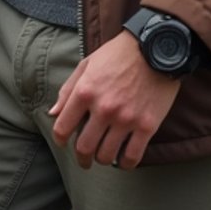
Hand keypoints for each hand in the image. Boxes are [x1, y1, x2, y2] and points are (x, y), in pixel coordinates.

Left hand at [48, 31, 181, 169]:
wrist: (157, 45)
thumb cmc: (120, 53)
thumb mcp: (88, 63)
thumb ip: (68, 89)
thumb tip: (53, 114)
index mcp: (85, 91)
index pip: (62, 129)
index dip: (61, 140)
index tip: (65, 142)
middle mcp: (103, 108)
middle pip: (84, 148)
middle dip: (82, 158)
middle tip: (85, 159)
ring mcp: (126, 119)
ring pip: (106, 156)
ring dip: (103, 159)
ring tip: (105, 154)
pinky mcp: (147, 125)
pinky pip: (132, 157)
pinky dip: (125, 163)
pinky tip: (123, 159)